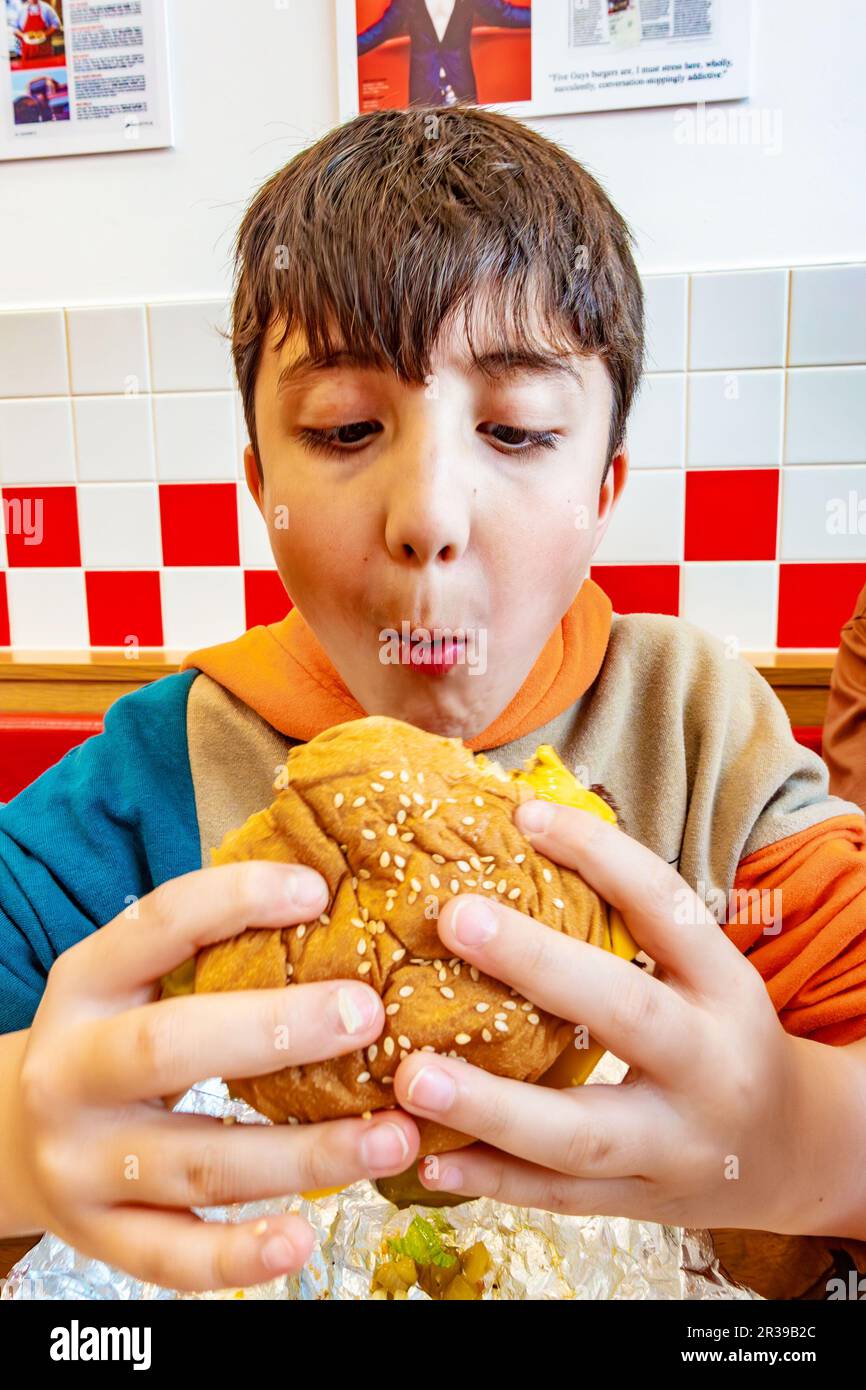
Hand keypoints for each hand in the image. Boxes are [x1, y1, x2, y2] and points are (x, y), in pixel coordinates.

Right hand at [11, 862, 419, 1289]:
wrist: (10, 1137)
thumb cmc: (109, 1037)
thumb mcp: (130, 980)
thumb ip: (207, 951)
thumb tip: (329, 899)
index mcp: (83, 984)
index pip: (158, 925)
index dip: (235, 900)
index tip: (317, 891)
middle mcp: (70, 1072)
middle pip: (169, 1050)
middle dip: (276, 1031)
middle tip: (370, 1016)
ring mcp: (80, 1162)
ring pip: (198, 1164)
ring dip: (304, 1156)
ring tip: (393, 1137)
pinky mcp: (98, 1236)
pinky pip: (172, 1257)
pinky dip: (238, 1257)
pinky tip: (300, 1240)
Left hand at [394, 800, 856, 1235]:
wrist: (791, 1154)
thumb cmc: (722, 1037)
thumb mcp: (705, 976)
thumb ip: (631, 926)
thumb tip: (523, 831)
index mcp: (726, 987)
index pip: (667, 907)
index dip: (600, 855)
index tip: (524, 816)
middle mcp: (709, 1065)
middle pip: (626, 1012)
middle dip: (538, 963)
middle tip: (455, 919)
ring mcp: (676, 1146)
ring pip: (581, 1133)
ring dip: (492, 1107)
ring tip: (413, 1077)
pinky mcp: (641, 1203)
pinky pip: (559, 1197)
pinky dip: (492, 1181)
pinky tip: (427, 1158)